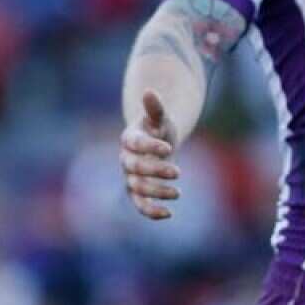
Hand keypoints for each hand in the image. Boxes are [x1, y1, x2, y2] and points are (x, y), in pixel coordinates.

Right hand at [120, 91, 180, 219]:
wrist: (155, 143)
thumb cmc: (157, 127)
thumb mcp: (159, 116)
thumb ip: (155, 107)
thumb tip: (149, 91)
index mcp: (130, 139)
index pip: (136, 143)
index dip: (150, 146)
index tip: (169, 148)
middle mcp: (127, 159)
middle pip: (135, 168)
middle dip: (155, 171)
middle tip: (178, 172)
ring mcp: (131, 176)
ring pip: (137, 188)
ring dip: (156, 192)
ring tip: (178, 193)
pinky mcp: (138, 191)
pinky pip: (140, 204)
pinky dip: (151, 211)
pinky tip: (169, 214)